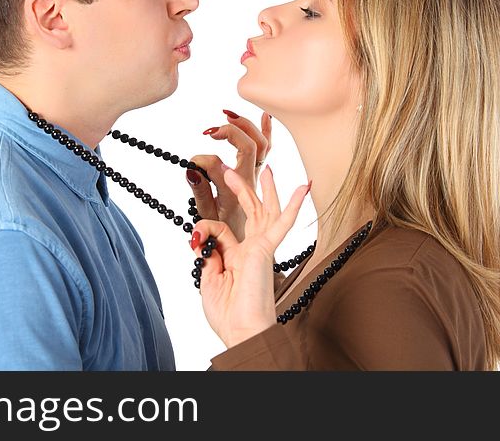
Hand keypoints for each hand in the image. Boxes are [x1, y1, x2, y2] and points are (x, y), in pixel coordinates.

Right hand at [186, 110, 271, 241]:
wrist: (245, 250)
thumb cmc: (224, 234)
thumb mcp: (205, 215)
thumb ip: (199, 191)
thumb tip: (191, 168)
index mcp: (235, 194)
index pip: (218, 165)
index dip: (201, 161)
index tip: (190, 165)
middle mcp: (250, 182)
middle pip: (249, 148)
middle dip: (231, 133)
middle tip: (211, 131)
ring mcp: (256, 177)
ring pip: (260, 144)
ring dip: (246, 127)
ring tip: (229, 115)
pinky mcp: (256, 174)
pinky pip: (266, 149)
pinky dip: (265, 131)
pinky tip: (264, 116)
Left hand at [191, 166, 310, 347]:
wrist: (241, 331)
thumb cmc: (227, 313)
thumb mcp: (207, 277)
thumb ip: (206, 252)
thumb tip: (200, 233)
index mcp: (236, 257)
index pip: (221, 229)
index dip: (204, 227)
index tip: (194, 239)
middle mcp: (250, 250)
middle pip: (249, 213)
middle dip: (241, 190)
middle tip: (230, 169)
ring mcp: (261, 249)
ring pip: (264, 211)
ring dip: (263, 189)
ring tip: (265, 169)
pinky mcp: (267, 250)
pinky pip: (282, 223)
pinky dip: (293, 205)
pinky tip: (304, 187)